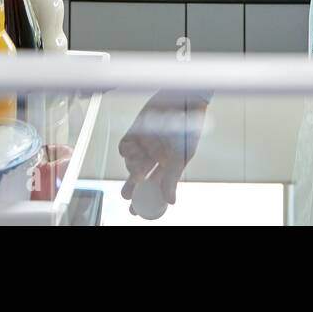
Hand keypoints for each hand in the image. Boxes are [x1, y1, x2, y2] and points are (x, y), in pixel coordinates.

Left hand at [118, 90, 208, 212]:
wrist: (182, 100)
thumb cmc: (187, 128)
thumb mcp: (181, 156)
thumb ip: (172, 178)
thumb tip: (170, 201)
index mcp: (168, 164)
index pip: (155, 186)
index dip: (145, 199)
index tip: (136, 211)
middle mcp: (155, 156)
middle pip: (139, 178)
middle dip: (131, 188)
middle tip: (127, 196)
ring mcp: (144, 144)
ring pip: (131, 163)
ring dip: (133, 167)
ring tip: (141, 165)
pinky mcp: (135, 132)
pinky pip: (124, 148)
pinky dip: (126, 152)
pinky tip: (134, 148)